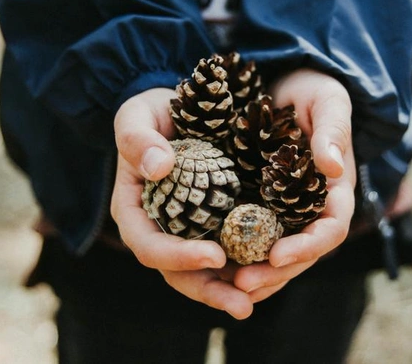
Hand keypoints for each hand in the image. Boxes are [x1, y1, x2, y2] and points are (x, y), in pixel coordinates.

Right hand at [111, 88, 253, 318]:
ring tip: (260, 300)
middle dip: (210, 290)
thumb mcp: (138, 114)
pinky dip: (250, 264)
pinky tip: (276, 272)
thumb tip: (158, 167)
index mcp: (136, 211)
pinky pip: (233, 249)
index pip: (149, 244)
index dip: (177, 257)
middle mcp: (163, 228)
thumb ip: (138, 139)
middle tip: (242, 305)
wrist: (182, 106)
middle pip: (179, 272)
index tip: (213, 254)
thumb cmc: (153, 110)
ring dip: (233, 289)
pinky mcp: (219, 222)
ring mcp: (191, 229)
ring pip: (208, 271)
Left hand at [232, 69, 355, 300]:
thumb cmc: (313, 90)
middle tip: (241, 284)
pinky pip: (251, 237)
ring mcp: (285, 210)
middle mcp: (312, 207)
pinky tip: (212, 266)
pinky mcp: (259, 205)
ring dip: (254, 274)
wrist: (286, 84)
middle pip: (300, 252)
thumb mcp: (328, 100)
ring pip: (275, 254)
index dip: (308, 246)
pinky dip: (237, 255)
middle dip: (274, 272)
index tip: (278, 254)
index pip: (331, 228)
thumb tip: (334, 167)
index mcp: (335, 190)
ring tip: (224, 286)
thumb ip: (334, 130)